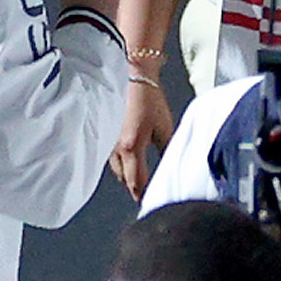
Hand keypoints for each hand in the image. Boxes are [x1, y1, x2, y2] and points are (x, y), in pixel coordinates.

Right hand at [111, 85, 177, 200]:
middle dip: (136, 189)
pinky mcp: (106, 136)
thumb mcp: (165, 125)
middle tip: (148, 195)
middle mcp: (116, 149)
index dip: (144, 194)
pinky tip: (130, 164)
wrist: (132, 78)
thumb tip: (174, 164)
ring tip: (141, 182)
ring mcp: (108, 143)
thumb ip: (168, 147)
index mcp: (131, 148)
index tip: (152, 202)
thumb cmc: (149, 99)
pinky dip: (122, 166)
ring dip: (128, 178)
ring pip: (117, 170)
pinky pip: (112, 159)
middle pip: (125, 179)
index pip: (137, 181)